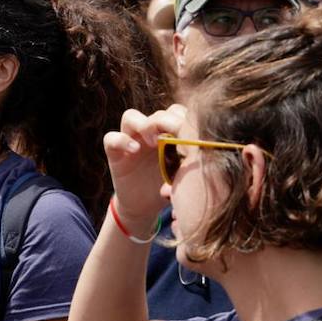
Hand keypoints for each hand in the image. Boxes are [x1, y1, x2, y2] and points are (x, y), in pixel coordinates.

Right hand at [104, 104, 185, 226]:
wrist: (146, 207)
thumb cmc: (169, 187)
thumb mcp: (184, 172)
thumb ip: (192, 157)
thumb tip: (210, 147)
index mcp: (168, 134)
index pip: (176, 113)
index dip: (183, 118)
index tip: (191, 134)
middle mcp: (149, 134)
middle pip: (157, 113)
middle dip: (166, 122)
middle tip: (173, 137)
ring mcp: (130, 141)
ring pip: (130, 116)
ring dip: (143, 126)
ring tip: (153, 143)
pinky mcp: (115, 153)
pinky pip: (111, 138)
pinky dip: (122, 140)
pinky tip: (134, 151)